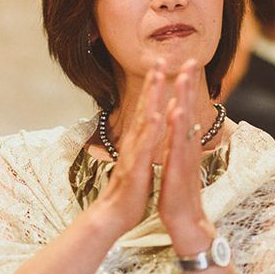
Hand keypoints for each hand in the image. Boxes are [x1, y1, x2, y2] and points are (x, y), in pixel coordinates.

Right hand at [96, 61, 165, 232]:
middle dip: (152, 82)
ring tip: (158, 77)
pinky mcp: (136, 168)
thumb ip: (143, 144)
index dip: (154, 87)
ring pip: (144, 120)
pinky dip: (152, 130)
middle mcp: (134, 142)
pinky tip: (158, 116)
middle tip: (159, 59)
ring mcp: (133, 153)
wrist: (113, 214)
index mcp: (139, 141)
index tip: (160, 65)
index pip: (148, 108)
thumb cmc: (130, 190)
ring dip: (151, 98)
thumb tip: (149, 130)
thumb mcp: (139, 162)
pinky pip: (145, 147)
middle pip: (144, 107)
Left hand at [158, 60, 216, 252]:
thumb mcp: (176, 162)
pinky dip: (176, 128)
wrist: (184, 221)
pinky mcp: (178, 169)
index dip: (184, 87)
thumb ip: (178, 143)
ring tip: (183, 77)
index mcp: (182, 143)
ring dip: (184, 98)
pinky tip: (176, 112)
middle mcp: (185, 146)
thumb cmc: (177, 192)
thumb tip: (177, 126)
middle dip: (188, 84)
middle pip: (188, 109)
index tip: (184, 64)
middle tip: (190, 59)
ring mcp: (183, 156)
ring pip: (184, 123)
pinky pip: (177, 145)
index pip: (184, 109)